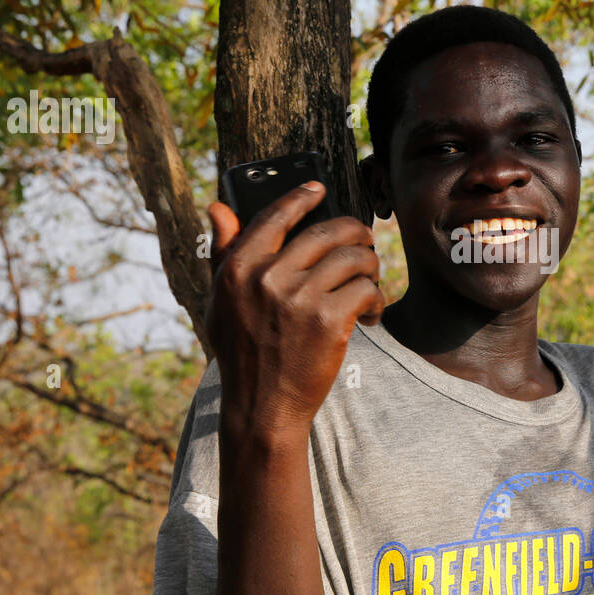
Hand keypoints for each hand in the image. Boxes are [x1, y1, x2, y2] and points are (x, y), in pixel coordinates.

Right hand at [204, 181, 384, 435]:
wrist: (263, 407)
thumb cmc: (242, 352)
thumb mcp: (220, 302)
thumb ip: (222, 253)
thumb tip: (217, 206)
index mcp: (238, 268)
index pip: (275, 216)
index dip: (301, 196)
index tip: (319, 188)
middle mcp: (267, 277)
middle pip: (328, 230)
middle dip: (355, 233)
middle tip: (364, 244)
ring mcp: (299, 298)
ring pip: (354, 257)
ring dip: (371, 267)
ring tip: (368, 282)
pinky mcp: (329, 320)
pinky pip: (367, 288)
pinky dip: (376, 299)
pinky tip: (370, 312)